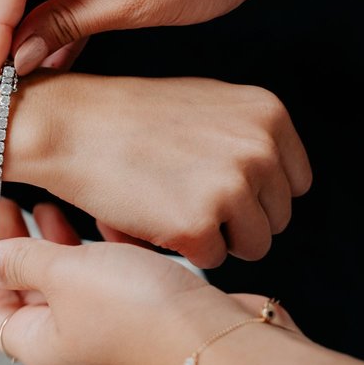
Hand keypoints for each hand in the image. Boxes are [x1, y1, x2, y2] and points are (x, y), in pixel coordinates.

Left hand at [0, 200, 362, 364]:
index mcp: (43, 345)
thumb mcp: (65, 274)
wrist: (224, 341)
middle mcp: (76, 343)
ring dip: (60, 243)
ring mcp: (114, 330)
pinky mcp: (150, 313)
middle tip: (8, 209)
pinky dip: (106, 248)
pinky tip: (110, 217)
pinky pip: (116, 277)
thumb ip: (18, 261)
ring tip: (52, 206)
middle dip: (18, 247)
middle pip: (31, 291)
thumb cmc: (145, 315)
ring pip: (74, 281)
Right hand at [16, 73, 310, 267]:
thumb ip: (248, 136)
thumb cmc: (127, 117)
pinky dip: (180, 248)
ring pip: (252, 245)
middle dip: (235, 218)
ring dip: (213, 237)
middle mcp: (261, 147)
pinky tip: (150, 215)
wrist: (69, 125)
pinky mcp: (200, 223)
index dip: (254, 193)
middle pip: (277, 217)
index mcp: (268, 114)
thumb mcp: (206, 104)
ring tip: (168, 206)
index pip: (294, 182)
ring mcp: (233, 186)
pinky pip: (211, 259)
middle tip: (182, 196)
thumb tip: (279, 176)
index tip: (214, 186)